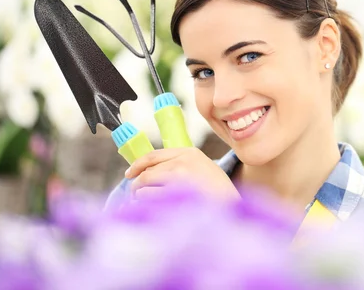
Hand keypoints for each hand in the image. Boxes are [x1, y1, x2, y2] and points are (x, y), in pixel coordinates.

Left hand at [125, 147, 239, 201]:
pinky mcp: (176, 194)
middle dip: (138, 185)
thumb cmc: (218, 193)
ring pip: (145, 185)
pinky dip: (146, 205)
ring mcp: (180, 177)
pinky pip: (149, 197)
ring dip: (141, 197)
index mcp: (189, 153)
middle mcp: (183, 161)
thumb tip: (147, 175)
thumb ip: (180, 167)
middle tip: (137, 197)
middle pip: (147, 172)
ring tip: (148, 206)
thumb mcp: (203, 169)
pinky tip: (154, 210)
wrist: (234, 208)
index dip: (138, 165)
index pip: (154, 155)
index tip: (129, 174)